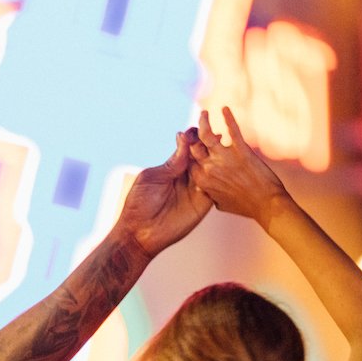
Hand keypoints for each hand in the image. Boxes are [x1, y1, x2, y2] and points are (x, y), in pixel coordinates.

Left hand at [116, 129, 212, 259]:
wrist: (139, 233)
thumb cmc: (138, 204)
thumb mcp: (152, 177)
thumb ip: (171, 161)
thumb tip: (182, 137)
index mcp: (172, 168)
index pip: (187, 148)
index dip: (193, 138)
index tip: (198, 128)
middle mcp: (186, 177)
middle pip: (202, 156)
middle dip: (207, 145)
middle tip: (213, 133)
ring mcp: (196, 189)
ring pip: (210, 169)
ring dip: (215, 158)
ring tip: (220, 145)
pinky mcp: (203, 203)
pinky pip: (215, 187)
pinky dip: (219, 176)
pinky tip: (222, 166)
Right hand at [187, 107, 289, 225]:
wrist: (267, 205)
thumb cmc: (245, 206)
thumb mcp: (220, 203)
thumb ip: (210, 192)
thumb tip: (204, 189)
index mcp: (202, 181)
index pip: (188, 161)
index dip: (188, 152)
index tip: (191, 145)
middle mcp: (209, 168)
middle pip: (193, 145)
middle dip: (191, 135)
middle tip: (195, 128)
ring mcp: (224, 158)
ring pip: (206, 134)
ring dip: (203, 121)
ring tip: (204, 113)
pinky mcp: (241, 151)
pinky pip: (232, 130)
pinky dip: (228, 117)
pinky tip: (225, 108)